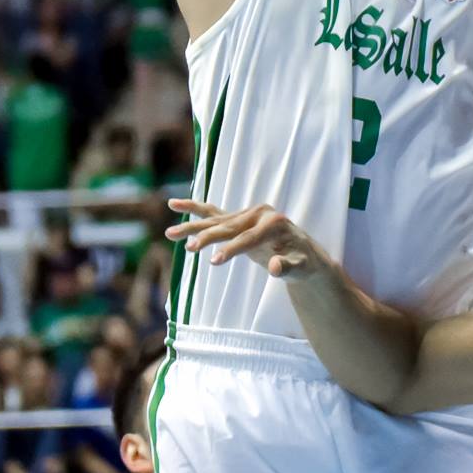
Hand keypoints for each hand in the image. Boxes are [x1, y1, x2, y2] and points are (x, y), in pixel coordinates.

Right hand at [166, 200, 334, 280]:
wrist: (303, 252)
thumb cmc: (303, 262)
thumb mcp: (301, 269)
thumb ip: (288, 267)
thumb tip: (275, 267)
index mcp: (274, 222)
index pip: (248, 238)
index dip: (231, 250)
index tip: (213, 262)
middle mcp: (259, 213)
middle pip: (228, 226)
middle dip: (207, 238)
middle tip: (190, 250)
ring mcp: (247, 213)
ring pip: (215, 219)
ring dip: (192, 227)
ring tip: (169, 233)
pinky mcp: (238, 218)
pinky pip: (212, 212)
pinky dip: (194, 209)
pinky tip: (174, 204)